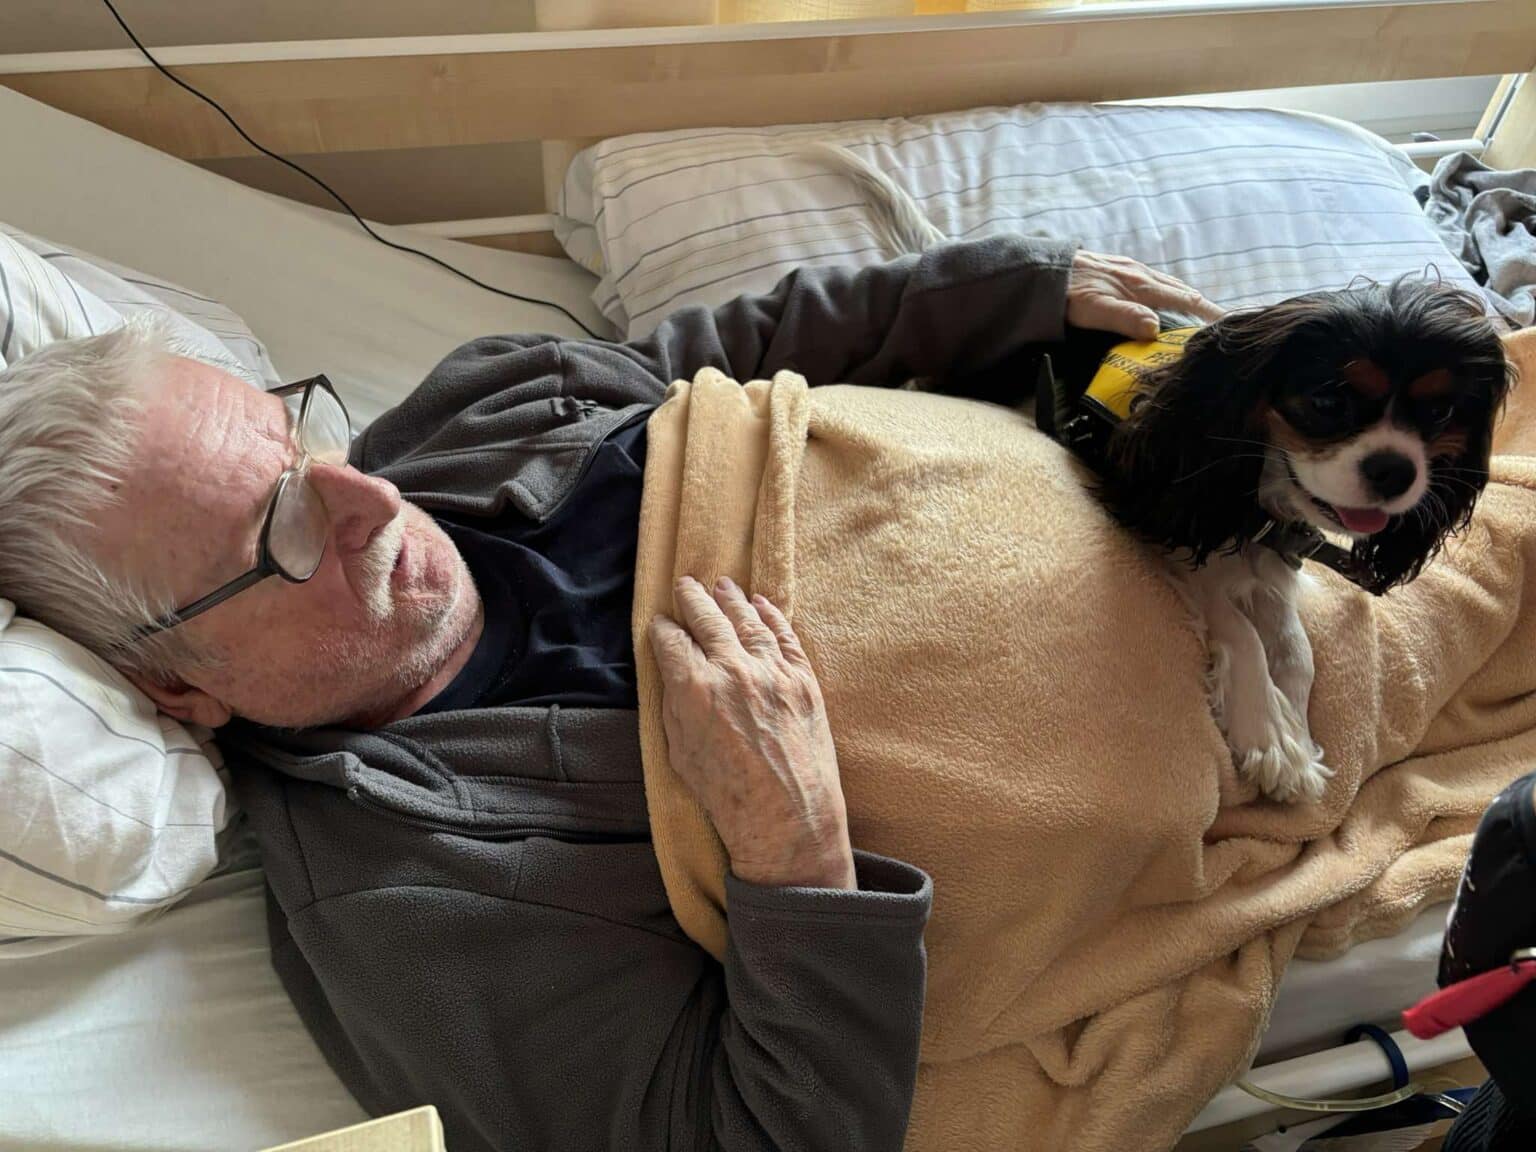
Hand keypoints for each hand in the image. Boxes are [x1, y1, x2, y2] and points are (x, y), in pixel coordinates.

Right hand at [648, 576, 855, 890]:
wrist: (788, 818)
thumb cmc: (727, 796)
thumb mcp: (680, 753)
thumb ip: (674, 706)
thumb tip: (673, 675)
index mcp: (694, 689)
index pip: (670, 639)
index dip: (662, 629)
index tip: (660, 625)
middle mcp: (732, 670)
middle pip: (706, 617)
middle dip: (692, 598)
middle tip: (685, 585)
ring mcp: (771, 671)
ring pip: (745, 619)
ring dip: (730, 599)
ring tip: (721, 585)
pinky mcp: (802, 679)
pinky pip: (783, 635)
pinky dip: (770, 615)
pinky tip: (760, 604)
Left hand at [1068, 250, 1222, 339]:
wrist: (1044, 268)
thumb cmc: (1068, 293)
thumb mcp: (1094, 309)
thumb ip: (1125, 318)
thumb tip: (1156, 329)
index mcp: (1142, 286)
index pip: (1186, 301)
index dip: (1209, 314)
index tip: (1228, 326)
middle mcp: (1142, 274)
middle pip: (1183, 291)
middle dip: (1205, 307)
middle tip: (1222, 325)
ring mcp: (1131, 269)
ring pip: (1169, 284)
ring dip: (1188, 299)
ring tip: (1201, 314)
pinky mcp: (1120, 267)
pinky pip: (1154, 280)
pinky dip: (1169, 292)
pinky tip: (1165, 299)